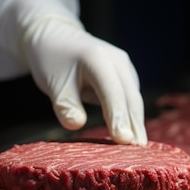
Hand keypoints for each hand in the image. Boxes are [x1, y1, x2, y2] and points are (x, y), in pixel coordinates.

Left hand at [22, 17, 147, 144]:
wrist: (56, 38)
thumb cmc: (52, 61)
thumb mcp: (53, 84)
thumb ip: (65, 106)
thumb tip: (76, 125)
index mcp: (97, 59)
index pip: (112, 92)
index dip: (118, 117)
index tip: (123, 139)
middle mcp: (117, 60)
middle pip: (130, 97)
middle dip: (134, 125)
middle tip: (137, 152)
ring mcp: (124, 67)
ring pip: (133, 99)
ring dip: (136, 123)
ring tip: (137, 149)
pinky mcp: (125, 75)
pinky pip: (130, 99)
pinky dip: (131, 117)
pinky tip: (130, 135)